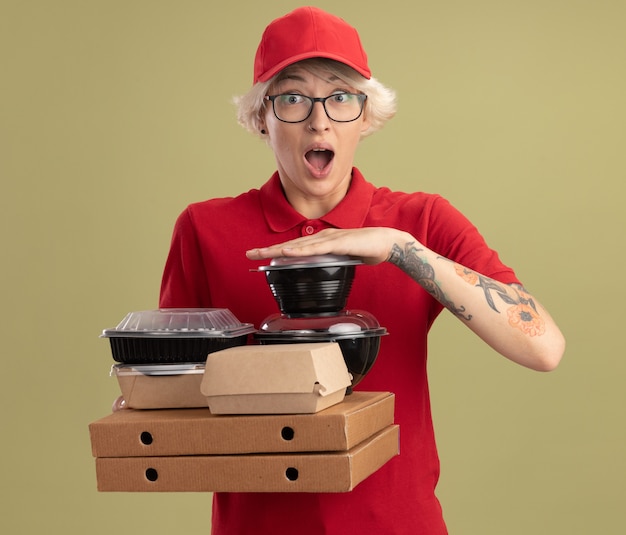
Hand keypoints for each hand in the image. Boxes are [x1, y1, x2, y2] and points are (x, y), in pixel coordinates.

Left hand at [245, 227, 412, 264]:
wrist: (387, 243)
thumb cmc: (367, 249)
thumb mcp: (342, 258)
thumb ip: (330, 261)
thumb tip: (320, 268)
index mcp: (322, 241)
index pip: (295, 247)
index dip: (276, 251)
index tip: (259, 255)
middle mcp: (322, 237)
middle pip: (291, 244)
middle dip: (269, 250)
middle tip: (249, 254)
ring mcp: (330, 239)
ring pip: (299, 246)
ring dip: (279, 249)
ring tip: (262, 253)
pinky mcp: (339, 244)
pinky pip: (316, 249)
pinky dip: (299, 250)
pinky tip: (286, 252)